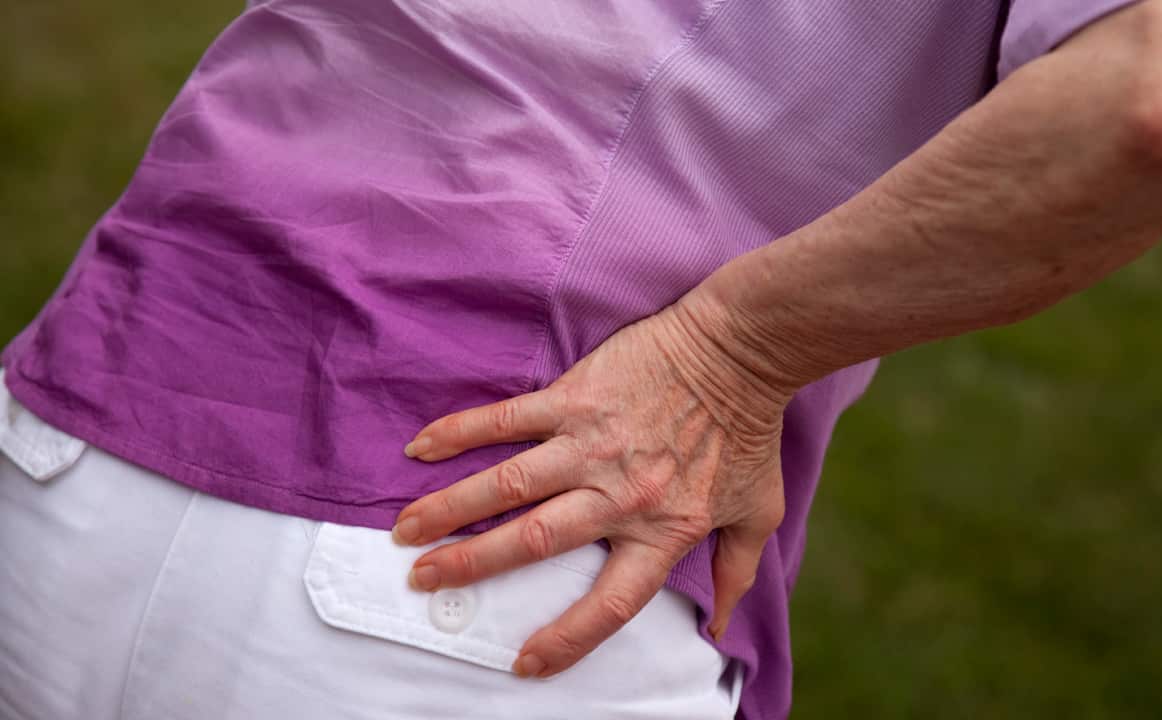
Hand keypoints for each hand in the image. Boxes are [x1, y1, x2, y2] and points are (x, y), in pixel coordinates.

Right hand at [392, 295, 790, 677]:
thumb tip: (721, 626)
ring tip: (404, 531)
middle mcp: (618, 494)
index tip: (524, 663)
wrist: (742, 349)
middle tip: (424, 580)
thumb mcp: (757, 511)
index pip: (608, 604)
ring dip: (448, 509)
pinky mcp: (573, 398)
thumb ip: (737, 571)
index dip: (565, 640)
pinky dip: (459, 433)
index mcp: (662, 531)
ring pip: (505, 485)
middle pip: (532, 543)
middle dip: (470, 566)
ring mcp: (590, 443)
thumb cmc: (751, 430)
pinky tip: (420, 449)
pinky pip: (505, 419)